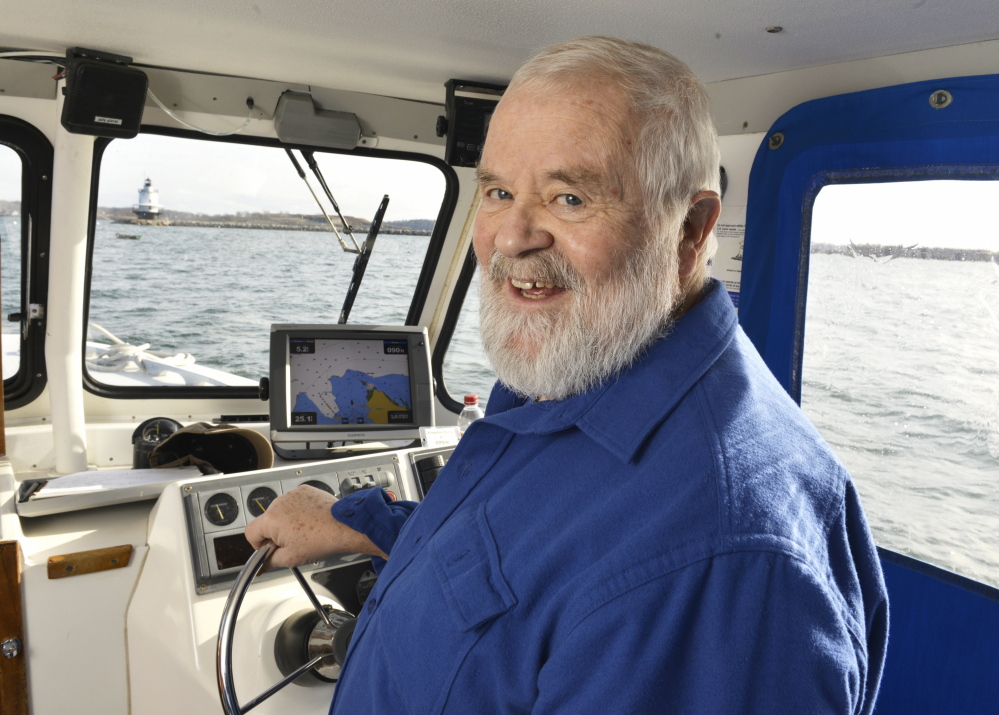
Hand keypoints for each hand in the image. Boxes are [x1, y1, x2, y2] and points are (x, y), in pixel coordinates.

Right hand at [244, 485, 386, 568]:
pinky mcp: (305, 491)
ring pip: (281, 512)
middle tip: (292, 543)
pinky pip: (294, 503)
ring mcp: (292, 494)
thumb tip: (261, 564)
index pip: (250, 532)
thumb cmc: (321, 540)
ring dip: (287, 522)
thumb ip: (269, 561)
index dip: (258, 545)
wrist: (343, 526)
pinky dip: (299, 512)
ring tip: (305, 532)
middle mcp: (279, 502)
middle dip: (275, 534)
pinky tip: (310, 521)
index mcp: (271, 519)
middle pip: (267, 521)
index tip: (270, 550)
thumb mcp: (290, 558)